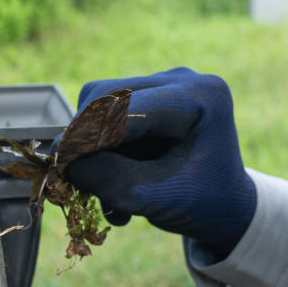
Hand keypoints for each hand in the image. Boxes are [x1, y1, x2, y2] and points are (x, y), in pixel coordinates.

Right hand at [55, 67, 255, 256]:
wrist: (226, 207)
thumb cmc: (203, 204)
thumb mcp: (156, 199)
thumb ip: (111, 179)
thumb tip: (63, 161)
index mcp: (201, 97)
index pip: (127, 108)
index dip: (88, 136)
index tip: (61, 165)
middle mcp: (183, 79)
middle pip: (107, 95)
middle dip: (87, 140)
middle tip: (78, 182)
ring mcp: (165, 84)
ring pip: (100, 105)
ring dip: (94, 151)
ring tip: (110, 198)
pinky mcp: (149, 98)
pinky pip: (106, 115)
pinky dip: (102, 150)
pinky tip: (116, 185)